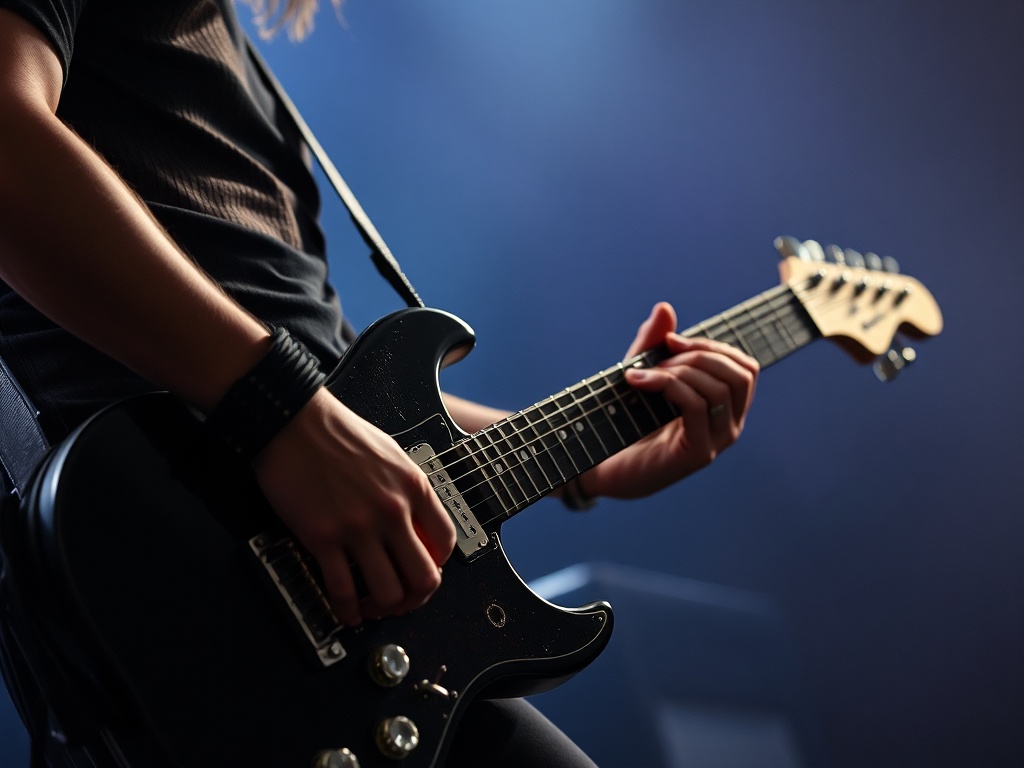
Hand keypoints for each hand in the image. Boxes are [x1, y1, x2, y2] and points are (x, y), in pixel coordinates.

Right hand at [253, 389, 456, 625]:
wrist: (292, 421)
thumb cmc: (336, 432)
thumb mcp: (390, 454)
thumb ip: (406, 489)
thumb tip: (414, 524)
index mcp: (413, 487)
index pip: (446, 542)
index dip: (436, 565)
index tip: (421, 569)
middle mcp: (392, 510)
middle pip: (424, 577)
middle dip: (416, 598)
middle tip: (402, 601)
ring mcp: (358, 527)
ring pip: (388, 592)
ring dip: (383, 608)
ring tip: (372, 607)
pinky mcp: (323, 538)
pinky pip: (343, 590)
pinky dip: (348, 610)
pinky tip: (347, 612)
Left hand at [581, 302, 758, 498]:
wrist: (598, 466)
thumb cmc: (623, 423)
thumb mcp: (640, 374)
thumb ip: (653, 344)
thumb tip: (665, 307)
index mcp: (724, 407)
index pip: (745, 367)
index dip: (711, 345)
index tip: (670, 340)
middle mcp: (728, 425)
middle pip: (740, 374)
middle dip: (699, 354)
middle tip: (659, 357)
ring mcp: (716, 442)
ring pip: (719, 388)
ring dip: (679, 370)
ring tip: (643, 374)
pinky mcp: (697, 455)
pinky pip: (697, 406)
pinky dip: (668, 385)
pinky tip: (638, 382)